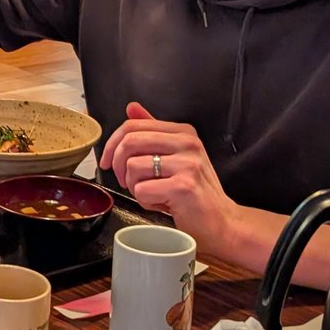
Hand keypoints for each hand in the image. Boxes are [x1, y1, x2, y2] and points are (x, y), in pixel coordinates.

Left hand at [99, 102, 239, 249]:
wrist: (221, 222)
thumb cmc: (195, 191)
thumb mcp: (175, 156)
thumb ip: (154, 132)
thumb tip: (131, 108)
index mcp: (183, 132)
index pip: (133, 126)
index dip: (111, 144)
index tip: (107, 161)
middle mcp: (188, 143)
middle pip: (129, 142)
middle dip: (118, 165)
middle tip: (125, 181)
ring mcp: (187, 164)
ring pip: (132, 167)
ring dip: (134, 187)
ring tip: (152, 194)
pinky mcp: (183, 186)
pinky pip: (142, 190)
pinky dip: (145, 202)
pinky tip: (162, 204)